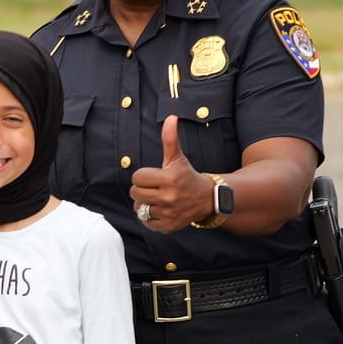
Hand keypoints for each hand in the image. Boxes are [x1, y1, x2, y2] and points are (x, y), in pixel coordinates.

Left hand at [129, 116, 207, 232]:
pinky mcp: (168, 226)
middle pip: (135, 193)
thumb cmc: (187, 176)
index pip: (137, 177)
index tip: (154, 176)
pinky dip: (150, 217)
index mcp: (169, 179)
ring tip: (158, 198)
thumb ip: (170, 139)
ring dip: (145, 203)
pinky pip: (146, 222)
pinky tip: (161, 209)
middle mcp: (169, 197)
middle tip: (155, 187)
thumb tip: (171, 117)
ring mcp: (168, 213)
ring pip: (139, 208)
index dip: (143, 176)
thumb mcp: (178, 158)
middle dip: (142, 189)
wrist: (207, 199)